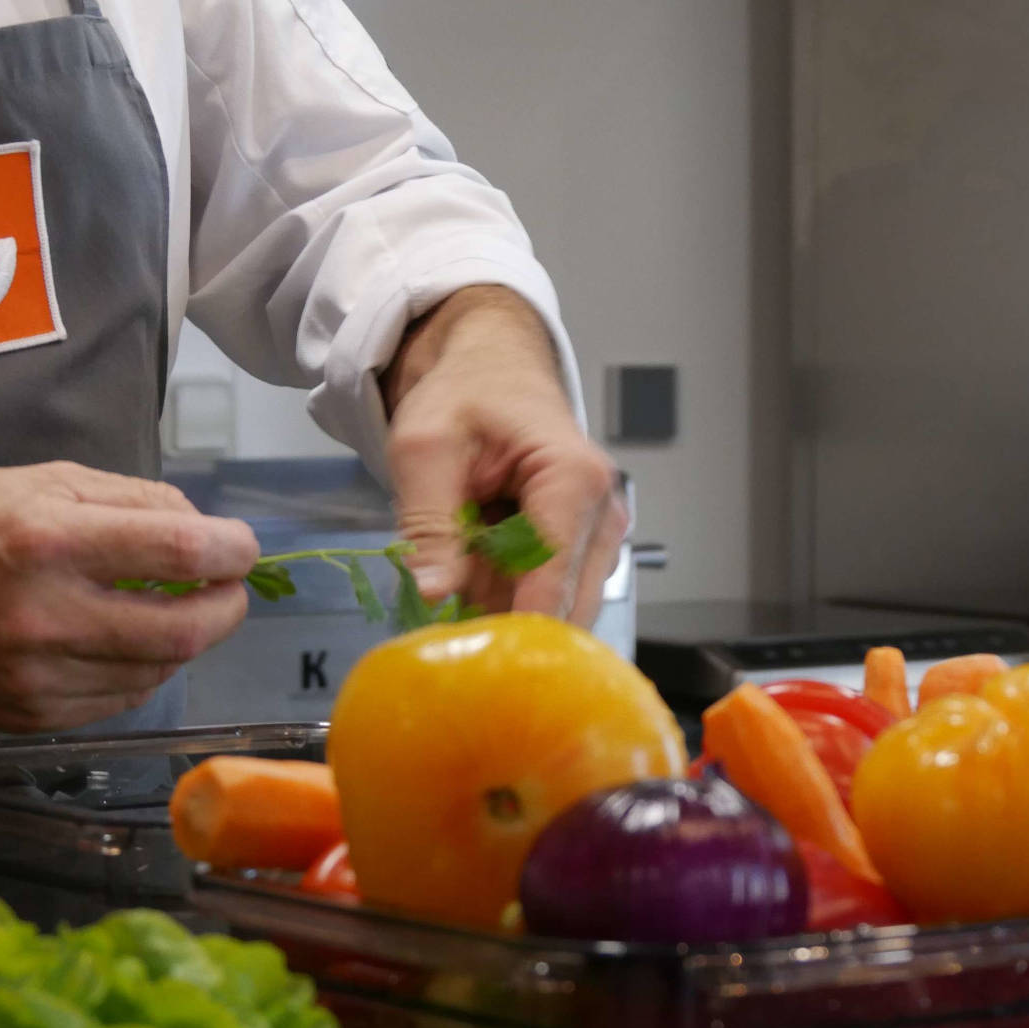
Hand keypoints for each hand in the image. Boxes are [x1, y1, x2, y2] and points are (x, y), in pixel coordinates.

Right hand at [0, 462, 259, 733]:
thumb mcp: (36, 480)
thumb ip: (129, 500)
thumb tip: (202, 528)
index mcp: (48, 541)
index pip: (182, 551)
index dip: (234, 549)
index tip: (243, 546)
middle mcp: (45, 616)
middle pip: (186, 628)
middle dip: (228, 607)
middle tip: (228, 588)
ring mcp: (34, 676)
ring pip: (158, 670)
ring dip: (185, 640)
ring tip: (173, 609)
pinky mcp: (25, 715)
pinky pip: (117, 699)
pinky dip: (142, 669)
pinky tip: (129, 642)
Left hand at [382, 286, 624, 625]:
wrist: (491, 367)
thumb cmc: (464, 394)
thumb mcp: (424, 447)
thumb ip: (429, 521)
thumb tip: (434, 593)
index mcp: (573, 479)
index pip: (551, 576)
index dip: (512, 625)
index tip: (472, 660)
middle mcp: (604, 512)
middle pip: (564, 603)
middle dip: (506, 621)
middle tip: (449, 631)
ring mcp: (601, 533)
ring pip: (557, 605)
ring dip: (504, 607)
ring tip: (458, 582)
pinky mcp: (588, 546)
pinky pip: (550, 592)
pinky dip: (509, 595)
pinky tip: (477, 574)